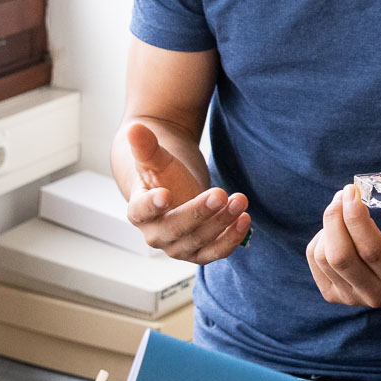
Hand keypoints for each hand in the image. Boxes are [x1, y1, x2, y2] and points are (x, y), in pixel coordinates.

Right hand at [122, 121, 249, 263]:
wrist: (176, 191)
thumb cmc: (163, 174)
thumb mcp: (154, 159)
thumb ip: (145, 146)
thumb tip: (135, 128)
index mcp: (139, 212)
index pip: (142, 211)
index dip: (152, 205)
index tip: (166, 194)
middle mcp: (157, 235)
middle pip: (176, 229)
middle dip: (199, 212)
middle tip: (219, 195)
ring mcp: (179, 247)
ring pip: (200, 241)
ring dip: (222, 224)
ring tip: (240, 201)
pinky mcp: (200, 252)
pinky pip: (216, 251)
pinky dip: (232, 239)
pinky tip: (245, 219)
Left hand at [306, 180, 380, 310]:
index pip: (372, 250)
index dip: (357, 219)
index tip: (352, 191)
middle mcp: (378, 295)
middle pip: (342, 257)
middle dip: (336, 219)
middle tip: (343, 194)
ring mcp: (353, 298)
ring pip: (324, 258)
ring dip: (328, 225)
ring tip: (341, 207)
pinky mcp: (335, 295)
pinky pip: (315, 260)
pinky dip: (320, 237)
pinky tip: (337, 229)